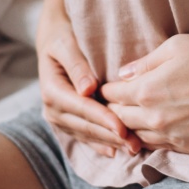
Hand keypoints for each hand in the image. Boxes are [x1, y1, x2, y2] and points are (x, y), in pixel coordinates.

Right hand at [38, 21, 142, 158]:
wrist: (53, 41)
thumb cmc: (62, 37)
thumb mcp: (66, 44)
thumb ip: (77, 65)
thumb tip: (88, 89)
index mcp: (52, 91)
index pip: (82, 108)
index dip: (103, 119)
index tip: (123, 128)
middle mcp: (52, 109)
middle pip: (87, 126)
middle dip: (112, 136)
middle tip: (136, 144)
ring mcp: (59, 118)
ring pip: (88, 135)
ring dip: (111, 142)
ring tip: (134, 148)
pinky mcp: (67, 121)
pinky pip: (85, 136)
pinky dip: (102, 144)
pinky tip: (117, 151)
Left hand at [100, 34, 188, 155]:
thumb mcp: (177, 47)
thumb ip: (145, 63)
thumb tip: (124, 74)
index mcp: (146, 91)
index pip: (111, 96)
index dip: (106, 91)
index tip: (106, 89)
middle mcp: (155, 120)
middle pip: (120, 121)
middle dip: (114, 112)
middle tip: (112, 107)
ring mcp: (175, 138)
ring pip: (139, 139)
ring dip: (132, 129)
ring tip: (131, 121)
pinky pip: (164, 150)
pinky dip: (155, 140)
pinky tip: (158, 131)